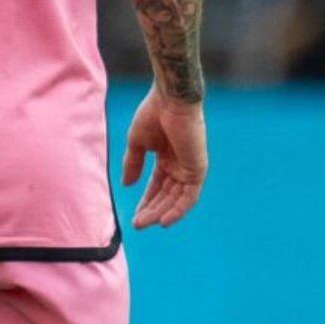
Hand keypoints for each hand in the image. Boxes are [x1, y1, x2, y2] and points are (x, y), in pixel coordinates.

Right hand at [122, 85, 206, 230]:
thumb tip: (127, 185)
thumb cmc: (153, 113)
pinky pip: (189, 196)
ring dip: (161, 213)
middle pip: (166, 195)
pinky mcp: (197, 169)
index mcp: (168, 157)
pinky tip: (164, 221)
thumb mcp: (137, 143)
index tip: (134, 216)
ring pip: (176, 199)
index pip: (158, 186)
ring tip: (144, 223)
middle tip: (137, 224)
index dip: (146, 201)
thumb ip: (133, 164)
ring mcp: (190, 167)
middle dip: (151, 210)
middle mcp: (180, 164)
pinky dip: (178, 210)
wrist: (170, 99)